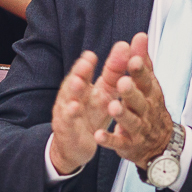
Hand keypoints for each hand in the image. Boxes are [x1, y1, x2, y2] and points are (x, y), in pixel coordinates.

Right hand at [49, 43, 130, 174]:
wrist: (74, 146)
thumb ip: (113, 72)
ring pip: (68, 99)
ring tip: (79, 82)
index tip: (102, 51)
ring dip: (73, 90)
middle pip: (75, 80)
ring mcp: (67, 112)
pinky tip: (75, 108)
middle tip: (87, 61)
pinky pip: (68, 122)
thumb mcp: (104, 94)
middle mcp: (73, 96)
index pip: (89, 71)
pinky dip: (70, 115)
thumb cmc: (91, 115)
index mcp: (85, 87)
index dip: (97, 61)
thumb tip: (125, 46)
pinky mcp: (66, 130)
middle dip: (81, 71)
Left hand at [94, 33, 174, 168]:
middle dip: (131, 92)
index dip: (140, 71)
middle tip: (122, 82)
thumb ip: (142, 61)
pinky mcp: (129, 145)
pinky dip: (109, 140)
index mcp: (150, 94)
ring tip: (112, 107)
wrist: (161, 144)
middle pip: (139, 101)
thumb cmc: (151, 107)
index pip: (146, 80)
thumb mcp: (149, 85)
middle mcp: (146, 110)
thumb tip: (140, 36)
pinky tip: (98, 136)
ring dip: (122, 114)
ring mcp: (138, 129)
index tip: (133, 59)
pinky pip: (119, 142)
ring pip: (130, 121)